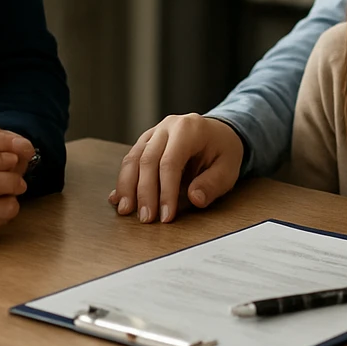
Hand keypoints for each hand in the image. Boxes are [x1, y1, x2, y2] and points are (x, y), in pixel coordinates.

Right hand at [108, 114, 242, 223]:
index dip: (166, 191)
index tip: (166, 216)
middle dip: (144, 192)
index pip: (171, 162)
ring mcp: (154, 132)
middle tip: (146, 219)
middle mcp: (168, 127)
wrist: (219, 133)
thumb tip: (195, 198)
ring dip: (127, 187)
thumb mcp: (228, 168)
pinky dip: (124, 181)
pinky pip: (130, 160)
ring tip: (126, 211)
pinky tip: (117, 198)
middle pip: (147, 160)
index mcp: (189, 128)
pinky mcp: (145, 142)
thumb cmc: (223, 151)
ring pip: (133, 158)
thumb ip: (213, 184)